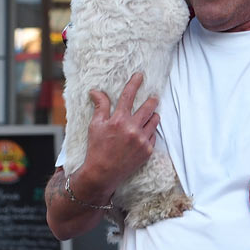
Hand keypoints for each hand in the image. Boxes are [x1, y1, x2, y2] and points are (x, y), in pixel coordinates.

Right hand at [74, 73, 160, 200]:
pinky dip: (150, 131)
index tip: (140, 75)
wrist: (102, 173)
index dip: (135, 83)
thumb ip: (100, 107)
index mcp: (118, 120)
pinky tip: (146, 131)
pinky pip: (154, 135)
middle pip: (148, 107)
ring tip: (151, 114)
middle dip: (152, 99)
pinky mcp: (147, 151)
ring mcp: (142, 140)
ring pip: (155, 120)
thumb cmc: (96, 148)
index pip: (128, 96)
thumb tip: (95, 91)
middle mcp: (132, 129)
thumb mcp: (95, 125)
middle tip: (153, 96)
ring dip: (153, 115)